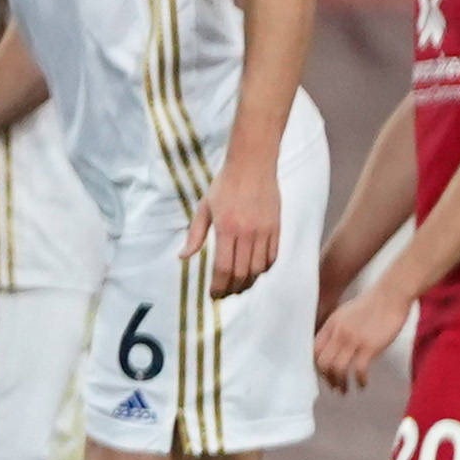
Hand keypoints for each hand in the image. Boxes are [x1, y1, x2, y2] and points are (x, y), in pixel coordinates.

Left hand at [189, 154, 282, 296]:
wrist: (253, 165)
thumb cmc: (225, 185)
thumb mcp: (204, 208)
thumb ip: (195, 235)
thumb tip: (183, 257)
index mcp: (226, 229)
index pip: (223, 268)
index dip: (219, 287)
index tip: (214, 295)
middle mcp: (247, 233)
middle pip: (242, 274)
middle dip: (232, 289)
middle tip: (225, 294)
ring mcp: (264, 231)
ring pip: (259, 269)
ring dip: (248, 282)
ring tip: (238, 286)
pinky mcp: (276, 228)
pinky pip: (272, 258)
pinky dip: (263, 269)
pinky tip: (254, 271)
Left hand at [312, 280, 409, 392]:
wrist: (391, 295)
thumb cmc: (372, 304)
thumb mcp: (346, 314)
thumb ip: (337, 329)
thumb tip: (333, 347)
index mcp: (331, 325)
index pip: (314, 351)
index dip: (317, 366)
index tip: (324, 375)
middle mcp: (338, 333)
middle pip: (323, 363)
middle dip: (327, 379)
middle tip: (335, 388)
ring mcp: (353, 340)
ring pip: (337, 369)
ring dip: (340, 384)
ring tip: (346, 390)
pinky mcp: (370, 346)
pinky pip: (358, 370)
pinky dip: (359, 381)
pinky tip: (363, 384)